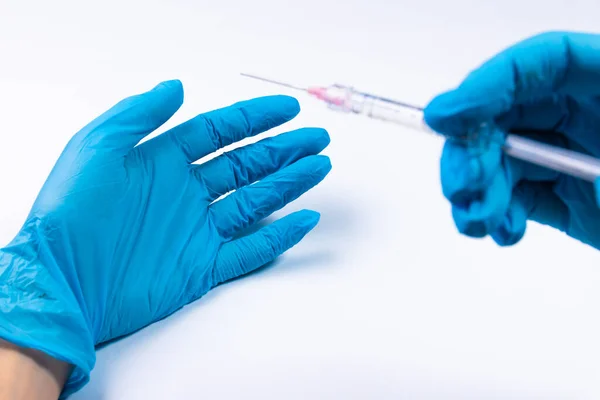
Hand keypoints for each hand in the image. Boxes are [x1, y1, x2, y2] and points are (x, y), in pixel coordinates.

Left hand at [0, 80, 330, 395]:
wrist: (63, 285)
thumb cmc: (70, 215)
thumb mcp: (97, 147)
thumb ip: (139, 114)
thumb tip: (175, 86)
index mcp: (161, 162)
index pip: (219, 131)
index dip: (255, 118)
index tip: (288, 109)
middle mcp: (184, 194)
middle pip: (246, 165)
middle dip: (283, 149)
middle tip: (316, 139)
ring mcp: (196, 231)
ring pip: (255, 202)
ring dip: (288, 184)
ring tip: (319, 167)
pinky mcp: (202, 268)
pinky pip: (250, 250)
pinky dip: (279, 237)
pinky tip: (303, 220)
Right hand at [424, 31, 599, 248]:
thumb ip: (593, 156)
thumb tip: (508, 144)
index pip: (542, 62)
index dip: (488, 83)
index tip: (447, 117)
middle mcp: (587, 113)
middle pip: (505, 112)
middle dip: (472, 152)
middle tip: (462, 187)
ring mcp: (570, 154)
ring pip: (499, 159)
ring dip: (476, 192)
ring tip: (479, 221)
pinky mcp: (561, 194)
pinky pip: (512, 196)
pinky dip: (496, 216)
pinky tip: (505, 231)